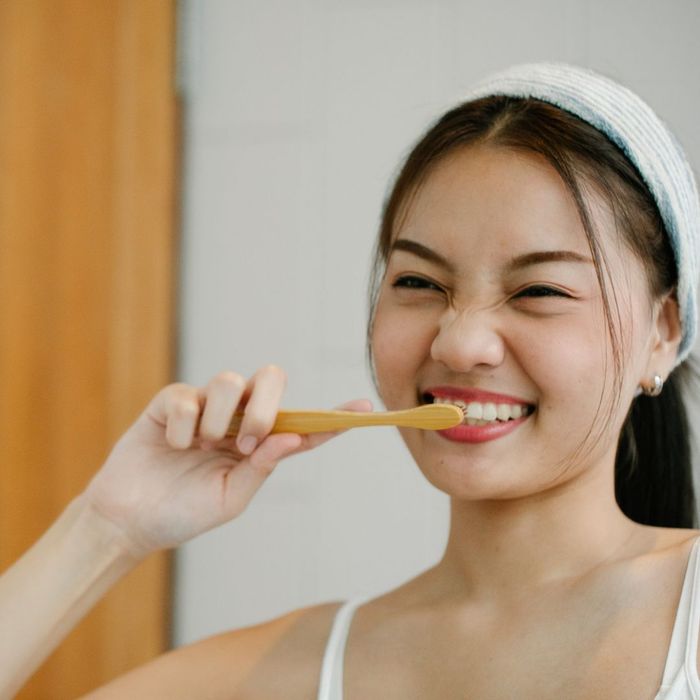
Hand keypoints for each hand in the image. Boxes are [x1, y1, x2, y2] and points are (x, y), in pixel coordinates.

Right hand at [80, 366, 372, 558]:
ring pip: (228, 380)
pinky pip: (187, 396)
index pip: (302, 424)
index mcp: (259, 444)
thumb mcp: (230, 499)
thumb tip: (293, 437)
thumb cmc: (184, 512)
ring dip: (220, 418)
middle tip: (248, 442)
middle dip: (265, 405)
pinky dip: (183, 427)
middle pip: (270, 378)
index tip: (365, 408)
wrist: (130, 521)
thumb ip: (261, 467)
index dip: (333, 416)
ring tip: (203, 446)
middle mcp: (237, 418)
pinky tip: (173, 446)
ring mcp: (205, 407)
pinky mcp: (172, 402)